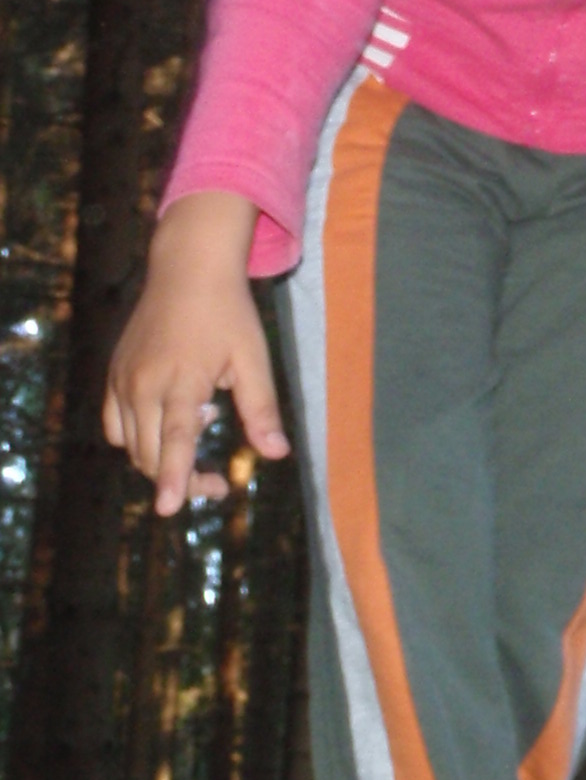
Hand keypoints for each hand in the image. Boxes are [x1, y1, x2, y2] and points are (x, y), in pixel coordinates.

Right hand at [104, 190, 288, 515]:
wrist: (187, 269)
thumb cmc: (228, 313)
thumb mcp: (253, 358)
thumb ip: (262, 409)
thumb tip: (277, 454)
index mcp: (181, 382)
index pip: (176, 442)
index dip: (174, 478)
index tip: (168, 509)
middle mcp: (142, 385)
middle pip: (151, 454)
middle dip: (180, 479)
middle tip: (217, 484)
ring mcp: (122, 381)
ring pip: (130, 445)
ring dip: (159, 460)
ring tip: (203, 428)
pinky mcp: (113, 376)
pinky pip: (116, 426)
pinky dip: (138, 439)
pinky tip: (173, 417)